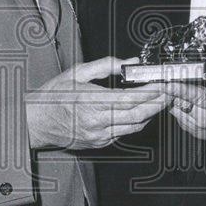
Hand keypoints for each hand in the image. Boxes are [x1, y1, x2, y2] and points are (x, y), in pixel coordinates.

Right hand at [26, 57, 169, 149]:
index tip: (162, 83)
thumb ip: (106, 66)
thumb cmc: (53, 96)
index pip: (130, 98)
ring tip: (160, 101)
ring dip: (150, 114)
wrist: (36, 122)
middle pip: (138, 114)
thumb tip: (130, 62)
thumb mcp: (77, 72)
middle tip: (169, 93)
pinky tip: (141, 113)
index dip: (150, 91)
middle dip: (157, 103)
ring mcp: (98, 135)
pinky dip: (136, 123)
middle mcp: (96, 120)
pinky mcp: (99, 143)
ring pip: (134, 126)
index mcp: (91, 100)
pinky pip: (124, 133)